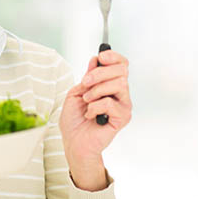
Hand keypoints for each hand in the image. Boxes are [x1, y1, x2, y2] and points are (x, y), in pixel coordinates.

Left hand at [59, 50, 131, 188]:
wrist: (73, 142)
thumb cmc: (75, 120)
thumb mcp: (76, 92)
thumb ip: (87, 76)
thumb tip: (95, 59)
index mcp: (111, 84)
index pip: (121, 64)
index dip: (114, 56)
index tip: (101, 56)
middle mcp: (120, 93)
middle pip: (121, 70)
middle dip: (100, 73)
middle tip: (85, 83)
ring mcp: (123, 105)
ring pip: (120, 84)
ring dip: (97, 90)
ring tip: (87, 101)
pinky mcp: (123, 117)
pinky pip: (111, 103)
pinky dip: (95, 107)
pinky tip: (90, 115)